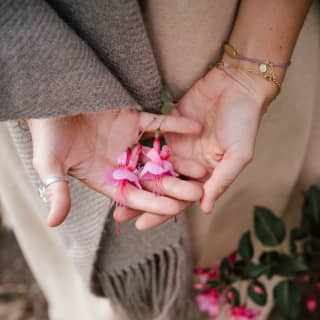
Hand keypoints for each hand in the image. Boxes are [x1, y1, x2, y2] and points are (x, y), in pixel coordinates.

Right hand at [28, 108, 203, 226]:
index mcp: (105, 177)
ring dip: (180, 161)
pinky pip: (158, 123)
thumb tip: (53, 223)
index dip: (151, 203)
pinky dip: (175, 125)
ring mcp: (129, 141)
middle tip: (198, 193)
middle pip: (151, 179)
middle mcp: (121, 162)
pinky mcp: (134, 119)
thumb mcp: (49, 164)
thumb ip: (58, 191)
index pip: (132, 195)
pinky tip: (195, 127)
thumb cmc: (47, 134)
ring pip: (159, 155)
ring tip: (203, 168)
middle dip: (174, 187)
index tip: (173, 210)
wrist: (50, 99)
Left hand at [118, 66, 274, 228]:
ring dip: (134, 179)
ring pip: (153, 167)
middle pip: (162, 187)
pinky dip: (136, 151)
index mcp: (205, 174)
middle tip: (119, 214)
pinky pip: (150, 142)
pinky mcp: (169, 127)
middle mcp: (189, 163)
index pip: (180, 199)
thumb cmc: (244, 121)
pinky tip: (119, 160)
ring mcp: (178, 145)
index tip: (141, 225)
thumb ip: (221, 180)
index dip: (161, 213)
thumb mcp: (238, 154)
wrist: (237, 85)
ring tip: (113, 189)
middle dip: (141, 201)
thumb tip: (205, 209)